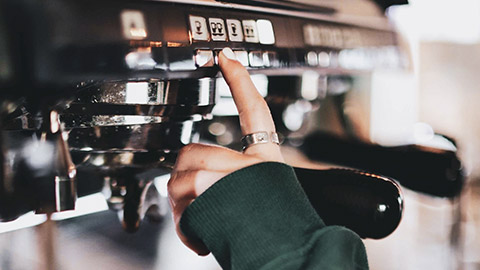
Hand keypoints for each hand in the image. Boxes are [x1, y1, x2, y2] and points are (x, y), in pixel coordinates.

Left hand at [167, 47, 283, 254]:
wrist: (291, 258)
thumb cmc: (280, 232)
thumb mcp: (265, 197)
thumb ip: (238, 181)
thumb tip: (200, 180)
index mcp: (266, 162)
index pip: (254, 111)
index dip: (240, 82)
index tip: (226, 59)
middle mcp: (248, 165)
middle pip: (193, 154)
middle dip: (187, 180)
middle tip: (200, 202)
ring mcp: (227, 177)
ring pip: (180, 181)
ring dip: (186, 210)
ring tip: (209, 226)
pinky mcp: (208, 193)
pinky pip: (180, 207)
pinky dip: (186, 228)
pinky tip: (206, 237)